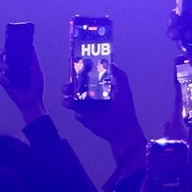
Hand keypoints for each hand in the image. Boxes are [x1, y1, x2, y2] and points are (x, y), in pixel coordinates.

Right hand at [0, 38, 46, 126]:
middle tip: (4, 53)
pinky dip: (1, 78)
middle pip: (0, 56)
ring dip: (0, 64)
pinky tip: (8, 81)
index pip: (10, 52)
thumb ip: (34, 60)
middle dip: (0, 52)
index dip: (7, 46)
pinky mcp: (3, 83)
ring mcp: (6, 75)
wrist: (33, 101)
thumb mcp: (37, 72)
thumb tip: (32, 47)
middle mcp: (10, 67)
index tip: (8, 42)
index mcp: (18, 63)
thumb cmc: (36, 86)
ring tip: (8, 68)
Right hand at [66, 65, 149, 179]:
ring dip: (67, 98)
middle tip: (68, 84)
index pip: (84, 76)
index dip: (77, 70)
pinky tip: (82, 111)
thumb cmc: (124, 108)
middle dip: (68, 84)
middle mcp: (88, 95)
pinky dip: (77, 112)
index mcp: (97, 86)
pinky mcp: (83, 117)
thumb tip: (111, 63)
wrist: (123, 129)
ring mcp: (84, 106)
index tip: (73, 64)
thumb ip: (119, 75)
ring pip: (69, 99)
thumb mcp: (124, 88)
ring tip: (69, 97)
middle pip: (73, 87)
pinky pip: (76, 113)